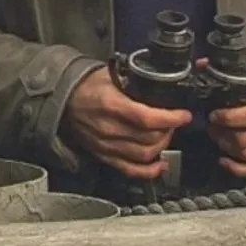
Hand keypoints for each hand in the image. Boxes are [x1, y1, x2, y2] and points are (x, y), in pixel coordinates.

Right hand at [61, 67, 192, 178]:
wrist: (62, 99)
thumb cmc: (86, 85)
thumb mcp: (110, 74)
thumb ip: (134, 80)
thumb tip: (161, 80)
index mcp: (111, 105)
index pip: (147, 118)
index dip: (170, 119)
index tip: (183, 115)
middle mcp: (108, 128)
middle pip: (149, 138)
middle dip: (168, 130)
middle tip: (173, 122)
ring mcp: (106, 145)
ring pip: (144, 155)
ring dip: (161, 147)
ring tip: (164, 135)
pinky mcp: (104, 156)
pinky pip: (130, 170)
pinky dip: (149, 171)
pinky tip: (160, 165)